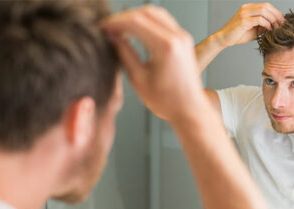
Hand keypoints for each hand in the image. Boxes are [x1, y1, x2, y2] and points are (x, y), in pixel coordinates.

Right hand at [101, 5, 206, 122]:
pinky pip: (164, 21)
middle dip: (124, 17)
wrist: (189, 110)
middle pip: (146, 12)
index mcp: (166, 47)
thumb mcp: (139, 79)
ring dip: (136, 17)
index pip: (135, 21)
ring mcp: (183, 37)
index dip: (115, 22)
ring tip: (121, 28)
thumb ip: (124, 54)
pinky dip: (148, 21)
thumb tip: (113, 38)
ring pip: (156, 13)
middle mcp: (177, 37)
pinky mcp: (184, 40)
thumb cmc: (167, 102)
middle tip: (110, 28)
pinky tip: (137, 31)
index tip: (103, 28)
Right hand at [217, 3, 283, 47]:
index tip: (281, 21)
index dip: (276, 12)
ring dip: (272, 19)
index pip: (266, 6)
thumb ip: (262, 26)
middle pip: (267, 6)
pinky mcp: (244, 21)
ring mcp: (244, 13)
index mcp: (248, 8)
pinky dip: (266, 24)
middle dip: (277, 15)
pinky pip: (259, 20)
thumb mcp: (253, 30)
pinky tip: (269, 30)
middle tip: (282, 24)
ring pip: (264, 11)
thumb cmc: (237, 35)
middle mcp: (246, 8)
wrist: (223, 39)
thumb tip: (274, 26)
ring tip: (276, 28)